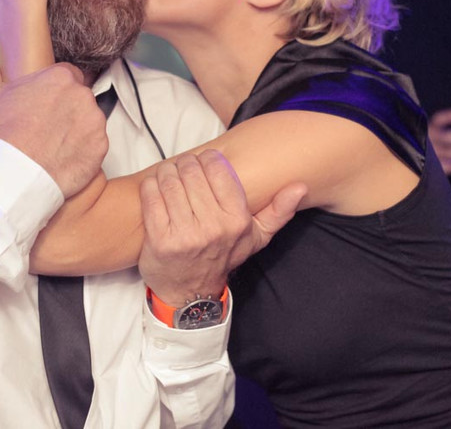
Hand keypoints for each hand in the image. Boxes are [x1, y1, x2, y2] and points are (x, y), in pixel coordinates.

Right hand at [0, 64, 105, 196]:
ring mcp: (95, 122)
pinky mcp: (100, 148)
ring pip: (89, 122)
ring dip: (76, 130)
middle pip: (79, 98)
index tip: (48, 101)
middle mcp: (82, 96)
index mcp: (61, 78)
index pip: (68, 75)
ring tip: (54, 144)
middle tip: (47, 125)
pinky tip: (63, 157)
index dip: (57, 89)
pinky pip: (95, 146)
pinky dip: (83, 151)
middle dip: (67, 109)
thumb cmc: (4, 135)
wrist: (15, 172)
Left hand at [138, 150, 305, 306]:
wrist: (191, 291)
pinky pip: (151, 196)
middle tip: (183, 167)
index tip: (203, 162)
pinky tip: (155, 187)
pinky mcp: (160, 239)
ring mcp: (184, 234)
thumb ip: (278, 211)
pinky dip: (151, 186)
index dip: (207, 159)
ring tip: (169, 175)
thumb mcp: (256, 237)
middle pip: (191, 172)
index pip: (218, 169)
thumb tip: (299, 187)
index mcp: (237, 220)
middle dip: (185, 164)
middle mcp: (212, 227)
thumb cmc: (223, 256)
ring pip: (170, 180)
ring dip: (167, 172)